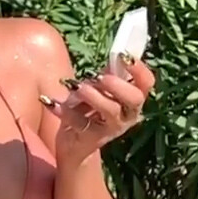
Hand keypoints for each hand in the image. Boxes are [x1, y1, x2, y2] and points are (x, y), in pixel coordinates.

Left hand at [40, 55, 154, 164]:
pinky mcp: (91, 138)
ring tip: (77, 87)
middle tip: (99, 76)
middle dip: (118, 84)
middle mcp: (128, 115)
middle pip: (134, 98)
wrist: (76, 144)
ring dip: (94, 96)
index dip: (139, 68)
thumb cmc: (91, 109)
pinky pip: (79, 123)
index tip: (123, 55)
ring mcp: (111, 128)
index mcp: (132, 99)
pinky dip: (64, 111)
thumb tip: (112, 54)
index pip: (147, 83)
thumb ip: (108, 74)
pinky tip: (50, 101)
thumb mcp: (100, 90)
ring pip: (111, 111)